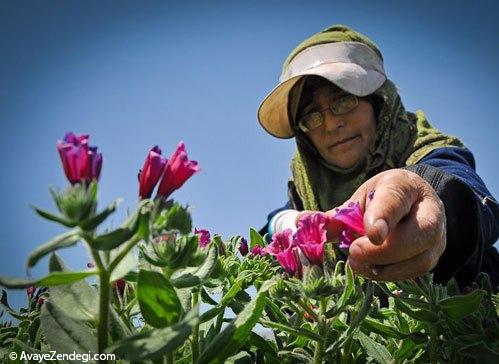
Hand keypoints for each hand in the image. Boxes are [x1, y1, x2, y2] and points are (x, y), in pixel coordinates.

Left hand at [330, 169, 446, 280]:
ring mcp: (438, 236)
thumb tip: (303, 221)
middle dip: (385, 251)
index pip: (396, 198)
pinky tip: (370, 269)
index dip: (384, 216)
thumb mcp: (360, 199)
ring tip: (357, 263)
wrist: (409, 204)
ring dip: (385, 268)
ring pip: (420, 259)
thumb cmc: (379, 200)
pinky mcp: (432, 257)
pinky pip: (415, 272)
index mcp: (404, 185)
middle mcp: (429, 210)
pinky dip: (390, 274)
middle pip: (420, 233)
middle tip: (354, 252)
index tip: (372, 234)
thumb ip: (338, 215)